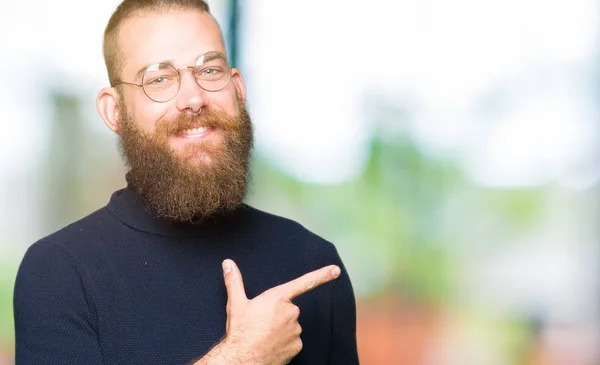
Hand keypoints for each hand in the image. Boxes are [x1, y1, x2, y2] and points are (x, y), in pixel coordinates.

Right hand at [221, 259, 340, 364]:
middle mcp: (291, 312)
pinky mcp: (297, 345)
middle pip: (289, 309)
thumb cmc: (240, 330)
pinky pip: (294, 340)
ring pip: (291, 325)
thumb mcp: (235, 304)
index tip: (336, 270)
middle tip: (262, 322)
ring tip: (264, 335)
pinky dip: (285, 342)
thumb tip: (227, 263)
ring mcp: (296, 329)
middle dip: (279, 313)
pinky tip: (271, 344)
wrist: (243, 359)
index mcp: (278, 298)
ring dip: (282, 328)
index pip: (304, 283)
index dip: (322, 275)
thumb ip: (234, 281)